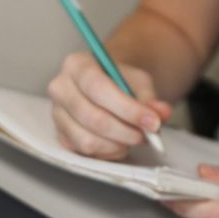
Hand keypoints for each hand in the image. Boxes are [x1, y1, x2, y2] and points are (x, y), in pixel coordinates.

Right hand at [47, 52, 172, 159]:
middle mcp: (60, 88)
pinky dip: (108, 152)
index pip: (97, 88)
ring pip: (88, 140)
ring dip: (118, 145)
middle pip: (92, 118)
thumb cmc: (120, 81)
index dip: (127, 109)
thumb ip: (149, 98)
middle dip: (125, 131)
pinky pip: (85, 152)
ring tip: (135, 138)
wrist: (106, 86)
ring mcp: (57, 115)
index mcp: (76, 65)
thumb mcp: (138, 81)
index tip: (152, 122)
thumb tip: (161, 113)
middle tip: (147, 135)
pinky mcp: (61, 136)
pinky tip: (121, 143)